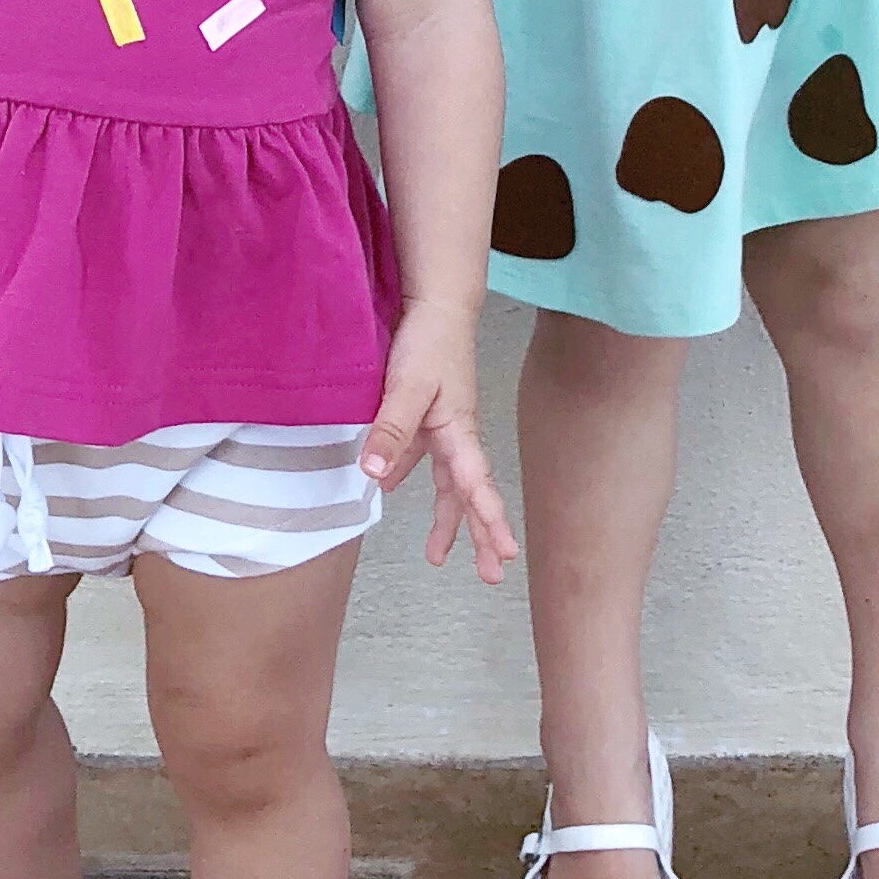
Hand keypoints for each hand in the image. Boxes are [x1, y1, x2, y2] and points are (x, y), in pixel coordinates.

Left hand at [358, 309, 517, 584]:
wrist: (435, 304)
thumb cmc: (429, 341)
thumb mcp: (405, 386)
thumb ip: (390, 429)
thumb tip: (375, 476)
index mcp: (459, 431)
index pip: (476, 485)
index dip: (489, 521)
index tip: (503, 554)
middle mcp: (456, 435)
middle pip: (470, 495)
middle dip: (481, 535)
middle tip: (491, 575)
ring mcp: (443, 427)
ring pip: (449, 483)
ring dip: (447, 517)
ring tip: (437, 554)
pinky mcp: (427, 415)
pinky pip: (423, 457)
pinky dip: (412, 476)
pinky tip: (392, 485)